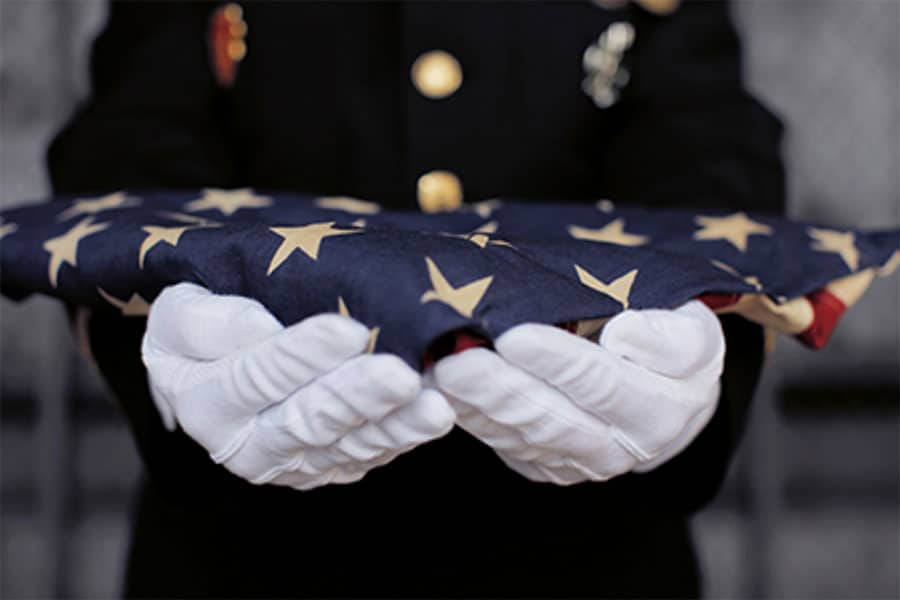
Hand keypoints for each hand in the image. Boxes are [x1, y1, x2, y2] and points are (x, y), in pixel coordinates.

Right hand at [142, 282, 454, 489]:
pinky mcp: (331, 466)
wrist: (218, 366)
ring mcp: (295, 462)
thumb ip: (207, 320)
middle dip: (359, 395)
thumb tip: (260, 327)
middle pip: (309, 419)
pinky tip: (433, 415)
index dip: (303, 353)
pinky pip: (371, 453)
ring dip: (394, 424)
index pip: (257, 375)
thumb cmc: (205, 328)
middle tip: (400, 375)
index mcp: (206, 403)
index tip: (348, 329)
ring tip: (432, 404)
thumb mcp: (181, 310)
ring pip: (349, 442)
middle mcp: (248, 445)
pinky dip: (405, 435)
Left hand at [432, 300, 724, 484]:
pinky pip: (501, 442)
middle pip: (548, 416)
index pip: (599, 382)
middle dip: (497, 387)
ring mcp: (573, 462)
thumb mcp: (694, 331)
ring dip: (474, 404)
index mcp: (658, 412)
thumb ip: (671, 339)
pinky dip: (470, 416)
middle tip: (457, 359)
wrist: (664, 394)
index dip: (556, 360)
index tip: (515, 335)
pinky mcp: (543, 464)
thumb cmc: (673, 347)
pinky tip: (441, 390)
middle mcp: (614, 448)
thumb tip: (624, 336)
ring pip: (517, 433)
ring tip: (439, 371)